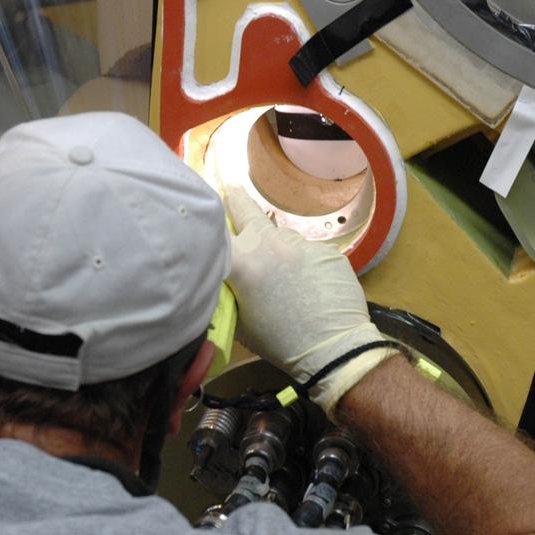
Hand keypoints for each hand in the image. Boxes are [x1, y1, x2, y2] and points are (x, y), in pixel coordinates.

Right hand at [223, 188, 394, 415]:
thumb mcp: (240, 318)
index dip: (206, 222)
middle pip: (247, 210)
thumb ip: (229, 288)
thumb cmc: (279, 341)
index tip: (201, 212)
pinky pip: (308, 253)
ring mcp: (301, 244)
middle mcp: (270, 243)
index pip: (214, 229)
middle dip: (236, 199)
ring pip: (281, 238)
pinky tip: (309, 287)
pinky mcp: (326, 250)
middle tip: (231, 188)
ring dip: (276, 249)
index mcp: (242, 261)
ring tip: (284, 277)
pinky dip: (303, 265)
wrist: (333, 347)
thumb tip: (226, 273)